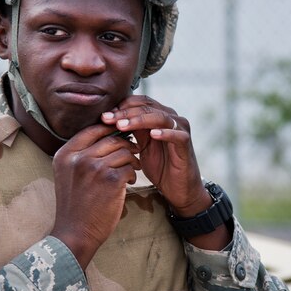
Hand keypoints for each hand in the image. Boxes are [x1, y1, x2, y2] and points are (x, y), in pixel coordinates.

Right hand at [50, 123, 140, 267]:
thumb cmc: (75, 205)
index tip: (121, 133)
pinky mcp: (111, 180)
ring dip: (132, 160)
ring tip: (132, 169)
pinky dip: (132, 174)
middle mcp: (78, 158)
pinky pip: (129, 167)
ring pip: (124, 151)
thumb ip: (80, 155)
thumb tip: (105, 136)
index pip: (92, 129)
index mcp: (65, 154)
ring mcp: (95, 168)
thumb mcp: (67, 174)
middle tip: (134, 151)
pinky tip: (129, 182)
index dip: (110, 128)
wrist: (75, 233)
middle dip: (126, 144)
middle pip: (111, 138)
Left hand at [101, 96, 210, 215]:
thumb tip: (112, 118)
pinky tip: (152, 134)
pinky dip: (165, 133)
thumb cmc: (161, 167)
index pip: (140, 102)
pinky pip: (177, 135)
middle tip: (107, 119)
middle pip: (148, 107)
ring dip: (139, 120)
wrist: (178, 189)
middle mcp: (171, 118)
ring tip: (122, 126)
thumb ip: (133, 131)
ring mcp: (181, 129)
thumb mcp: (142, 146)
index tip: (104, 116)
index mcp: (160, 116)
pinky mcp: (186, 143)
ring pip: (160, 117)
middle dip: (125, 112)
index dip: (122, 106)